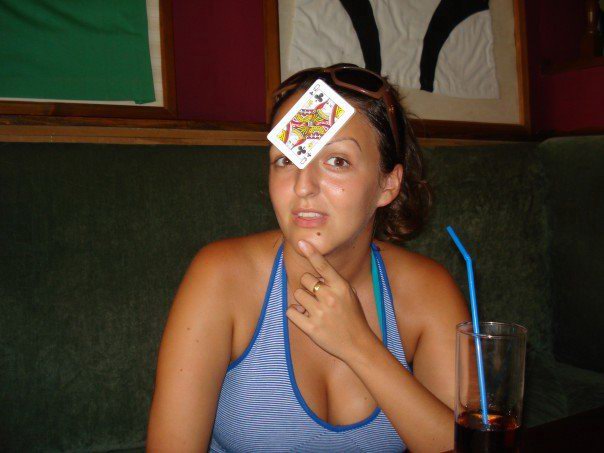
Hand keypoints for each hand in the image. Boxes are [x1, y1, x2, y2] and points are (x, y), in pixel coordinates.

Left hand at [286, 240, 376, 362]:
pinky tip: (303, 316)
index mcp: (341, 287)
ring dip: (301, 300)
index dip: (312, 253)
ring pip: (297, 295)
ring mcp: (320, 313)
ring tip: (312, 308)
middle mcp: (330, 298)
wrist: (357, 344)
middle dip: (307, 286)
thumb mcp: (349, 294)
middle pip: (305, 279)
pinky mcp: (311, 328)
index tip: (302, 242)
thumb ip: (334, 282)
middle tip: (317, 297)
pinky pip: (291, 312)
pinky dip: (294, 313)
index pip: (323, 266)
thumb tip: (316, 274)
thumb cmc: (353, 317)